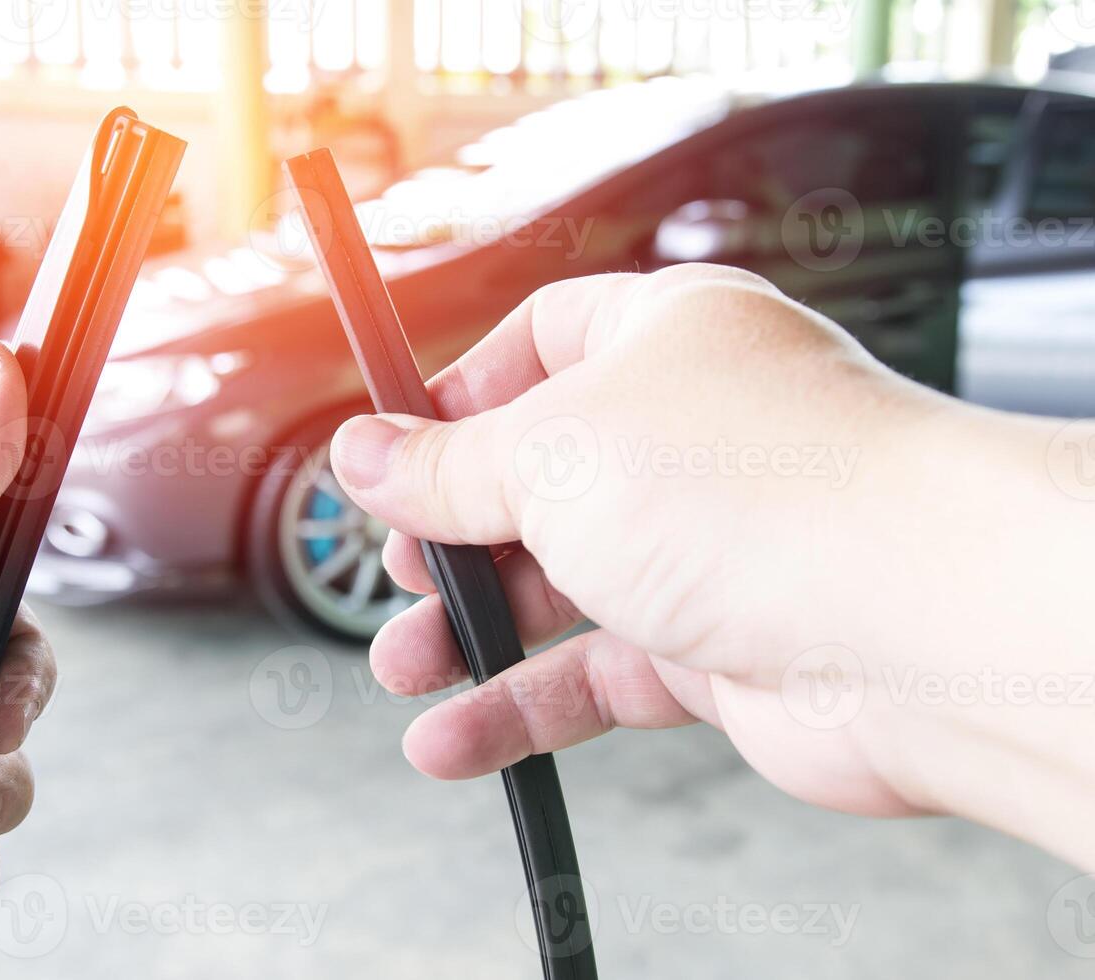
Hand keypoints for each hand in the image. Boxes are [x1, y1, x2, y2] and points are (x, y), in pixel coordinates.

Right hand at [330, 264, 1094, 867]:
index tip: (397, 450)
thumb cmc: (762, 491)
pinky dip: (524, 707)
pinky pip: (601, 674)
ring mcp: (714, 546)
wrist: (917, 626)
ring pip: (566, 586)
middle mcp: (695, 436)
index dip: (460, 395)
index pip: (542, 342)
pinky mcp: (726, 648)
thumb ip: (443, 466)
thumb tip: (359, 455)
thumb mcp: (548, 453)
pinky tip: (456, 736)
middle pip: (541, 477)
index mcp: (666, 339)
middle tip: (402, 567)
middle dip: (456, 532)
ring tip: (401, 666)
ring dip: (473, 633)